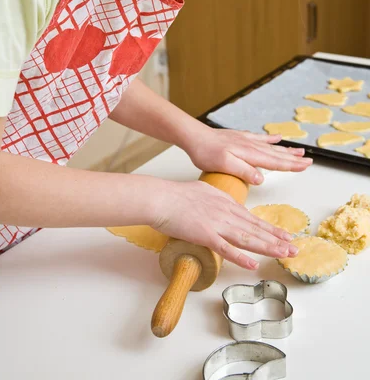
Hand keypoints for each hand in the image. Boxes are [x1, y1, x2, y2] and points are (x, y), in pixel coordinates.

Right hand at [151, 179, 297, 269]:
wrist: (161, 198)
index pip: (253, 218)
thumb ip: (216, 200)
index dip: (270, 228)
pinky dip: (241, 257)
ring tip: (284, 254)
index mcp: (226, 202)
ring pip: (247, 238)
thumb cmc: (177, 195)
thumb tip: (223, 205)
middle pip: (255, 228)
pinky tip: (253, 264)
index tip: (285, 235)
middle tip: (294, 248)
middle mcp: (226, 212)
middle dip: (277, 239)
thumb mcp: (204, 190)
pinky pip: (226, 249)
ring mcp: (217, 224)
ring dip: (267, 247)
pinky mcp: (205, 235)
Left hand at [184, 126, 311, 184]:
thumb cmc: (206, 152)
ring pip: (271, 146)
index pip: (275, 162)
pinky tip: (277, 137)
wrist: (194, 136)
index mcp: (249, 154)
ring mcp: (246, 140)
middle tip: (310, 160)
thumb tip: (262, 178)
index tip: (306, 166)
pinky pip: (259, 138)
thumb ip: (244, 171)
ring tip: (300, 150)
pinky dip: (270, 138)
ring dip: (286, 149)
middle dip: (294, 158)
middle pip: (277, 154)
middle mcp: (251, 146)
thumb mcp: (224, 165)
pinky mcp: (239, 137)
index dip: (291, 165)